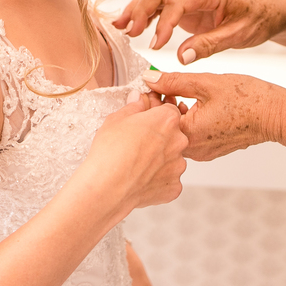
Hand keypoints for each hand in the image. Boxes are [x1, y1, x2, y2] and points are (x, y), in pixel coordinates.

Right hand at [86, 92, 186, 210]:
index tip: (144, 123)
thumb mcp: (116, 119)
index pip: (169, 112)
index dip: (155, 117)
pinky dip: (157, 180)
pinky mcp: (174, 186)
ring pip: (171, 159)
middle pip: (173, 136)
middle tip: (137, 145)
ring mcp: (178, 166)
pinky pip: (168, 180)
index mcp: (167, 120)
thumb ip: (133, 106)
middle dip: (159, 139)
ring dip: (159, 160)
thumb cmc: (110, 151)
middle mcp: (179, 141)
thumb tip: (138, 99)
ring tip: (136, 165)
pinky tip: (140, 179)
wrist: (107, 186)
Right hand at [114, 0, 281, 64]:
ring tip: (120, 27)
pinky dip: (146, 15)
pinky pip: (162, 5)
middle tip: (127, 32)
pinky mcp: (187, 4)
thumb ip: (209, 45)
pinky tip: (132, 27)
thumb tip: (181, 57)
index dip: (163, 23)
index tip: (155, 45)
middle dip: (140, 10)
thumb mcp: (239, 36)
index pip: (178, 2)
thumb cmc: (257, 20)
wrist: (267, 12)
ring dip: (137, 10)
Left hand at [141, 70, 284, 160]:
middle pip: (162, 128)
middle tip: (165, 88)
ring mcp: (202, 153)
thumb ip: (172, 81)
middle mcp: (192, 149)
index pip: (154, 119)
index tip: (152, 85)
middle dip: (159, 107)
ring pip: (175, 133)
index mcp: (188, 133)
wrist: (275, 114)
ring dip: (173, 114)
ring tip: (182, 95)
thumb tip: (149, 78)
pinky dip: (187, 122)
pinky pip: (189, 138)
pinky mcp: (210, 151)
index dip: (149, 99)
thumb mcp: (205, 83)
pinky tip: (195, 107)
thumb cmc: (248, 99)